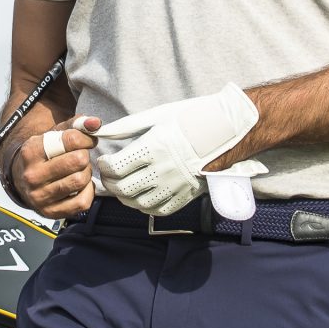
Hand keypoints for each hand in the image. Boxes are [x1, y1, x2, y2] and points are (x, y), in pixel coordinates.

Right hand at [10, 115, 100, 218]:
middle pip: (78, 161)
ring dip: (86, 173)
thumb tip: (95, 123)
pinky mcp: (51, 212)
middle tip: (80, 157)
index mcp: (31, 152)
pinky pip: (82, 202)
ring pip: (80, 181)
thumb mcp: (53, 135)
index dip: (86, 138)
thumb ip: (76, 125)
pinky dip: (87, 192)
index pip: (70, 140)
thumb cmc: (44, 155)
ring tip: (78, 170)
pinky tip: (81, 186)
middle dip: (84, 156)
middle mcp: (32, 175)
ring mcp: (40, 197)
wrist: (23, 179)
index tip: (86, 141)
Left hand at [93, 84, 258, 215]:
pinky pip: (159, 211)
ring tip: (123, 186)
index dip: (105, 167)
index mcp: (154, 147)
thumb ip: (125, 127)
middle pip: (123, 188)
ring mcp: (176, 186)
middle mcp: (164, 170)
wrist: (228, 131)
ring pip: (138, 204)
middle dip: (110, 183)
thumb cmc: (191, 118)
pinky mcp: (186, 196)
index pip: (117, 167)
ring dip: (125, 197)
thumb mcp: (157, 116)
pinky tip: (142, 195)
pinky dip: (145, 206)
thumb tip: (100, 131)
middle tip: (109, 176)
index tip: (105, 161)